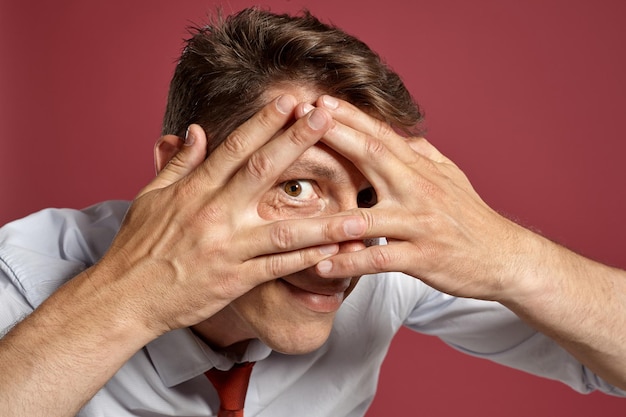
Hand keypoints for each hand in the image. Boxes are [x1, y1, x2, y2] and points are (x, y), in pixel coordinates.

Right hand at [95, 95, 365, 334]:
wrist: (126, 297)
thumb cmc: (137, 246)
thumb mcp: (151, 197)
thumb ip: (178, 163)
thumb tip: (195, 131)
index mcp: (195, 189)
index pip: (235, 147)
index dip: (265, 121)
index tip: (292, 100)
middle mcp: (214, 213)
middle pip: (263, 170)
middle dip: (298, 140)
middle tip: (328, 116)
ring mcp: (228, 248)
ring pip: (284, 229)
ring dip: (324, 220)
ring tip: (361, 212)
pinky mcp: (236, 280)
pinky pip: (278, 268)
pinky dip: (308, 260)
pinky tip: (335, 252)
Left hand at [313, 95, 533, 300]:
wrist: (505, 257)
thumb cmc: (471, 216)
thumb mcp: (451, 176)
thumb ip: (424, 154)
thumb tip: (402, 133)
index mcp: (422, 169)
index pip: (383, 136)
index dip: (351, 117)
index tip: (319, 101)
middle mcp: (420, 191)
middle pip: (373, 158)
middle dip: (335, 137)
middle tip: (300, 121)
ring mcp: (420, 225)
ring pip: (368, 217)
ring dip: (330, 212)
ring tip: (293, 208)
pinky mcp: (423, 259)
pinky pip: (380, 261)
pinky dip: (350, 263)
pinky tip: (323, 265)